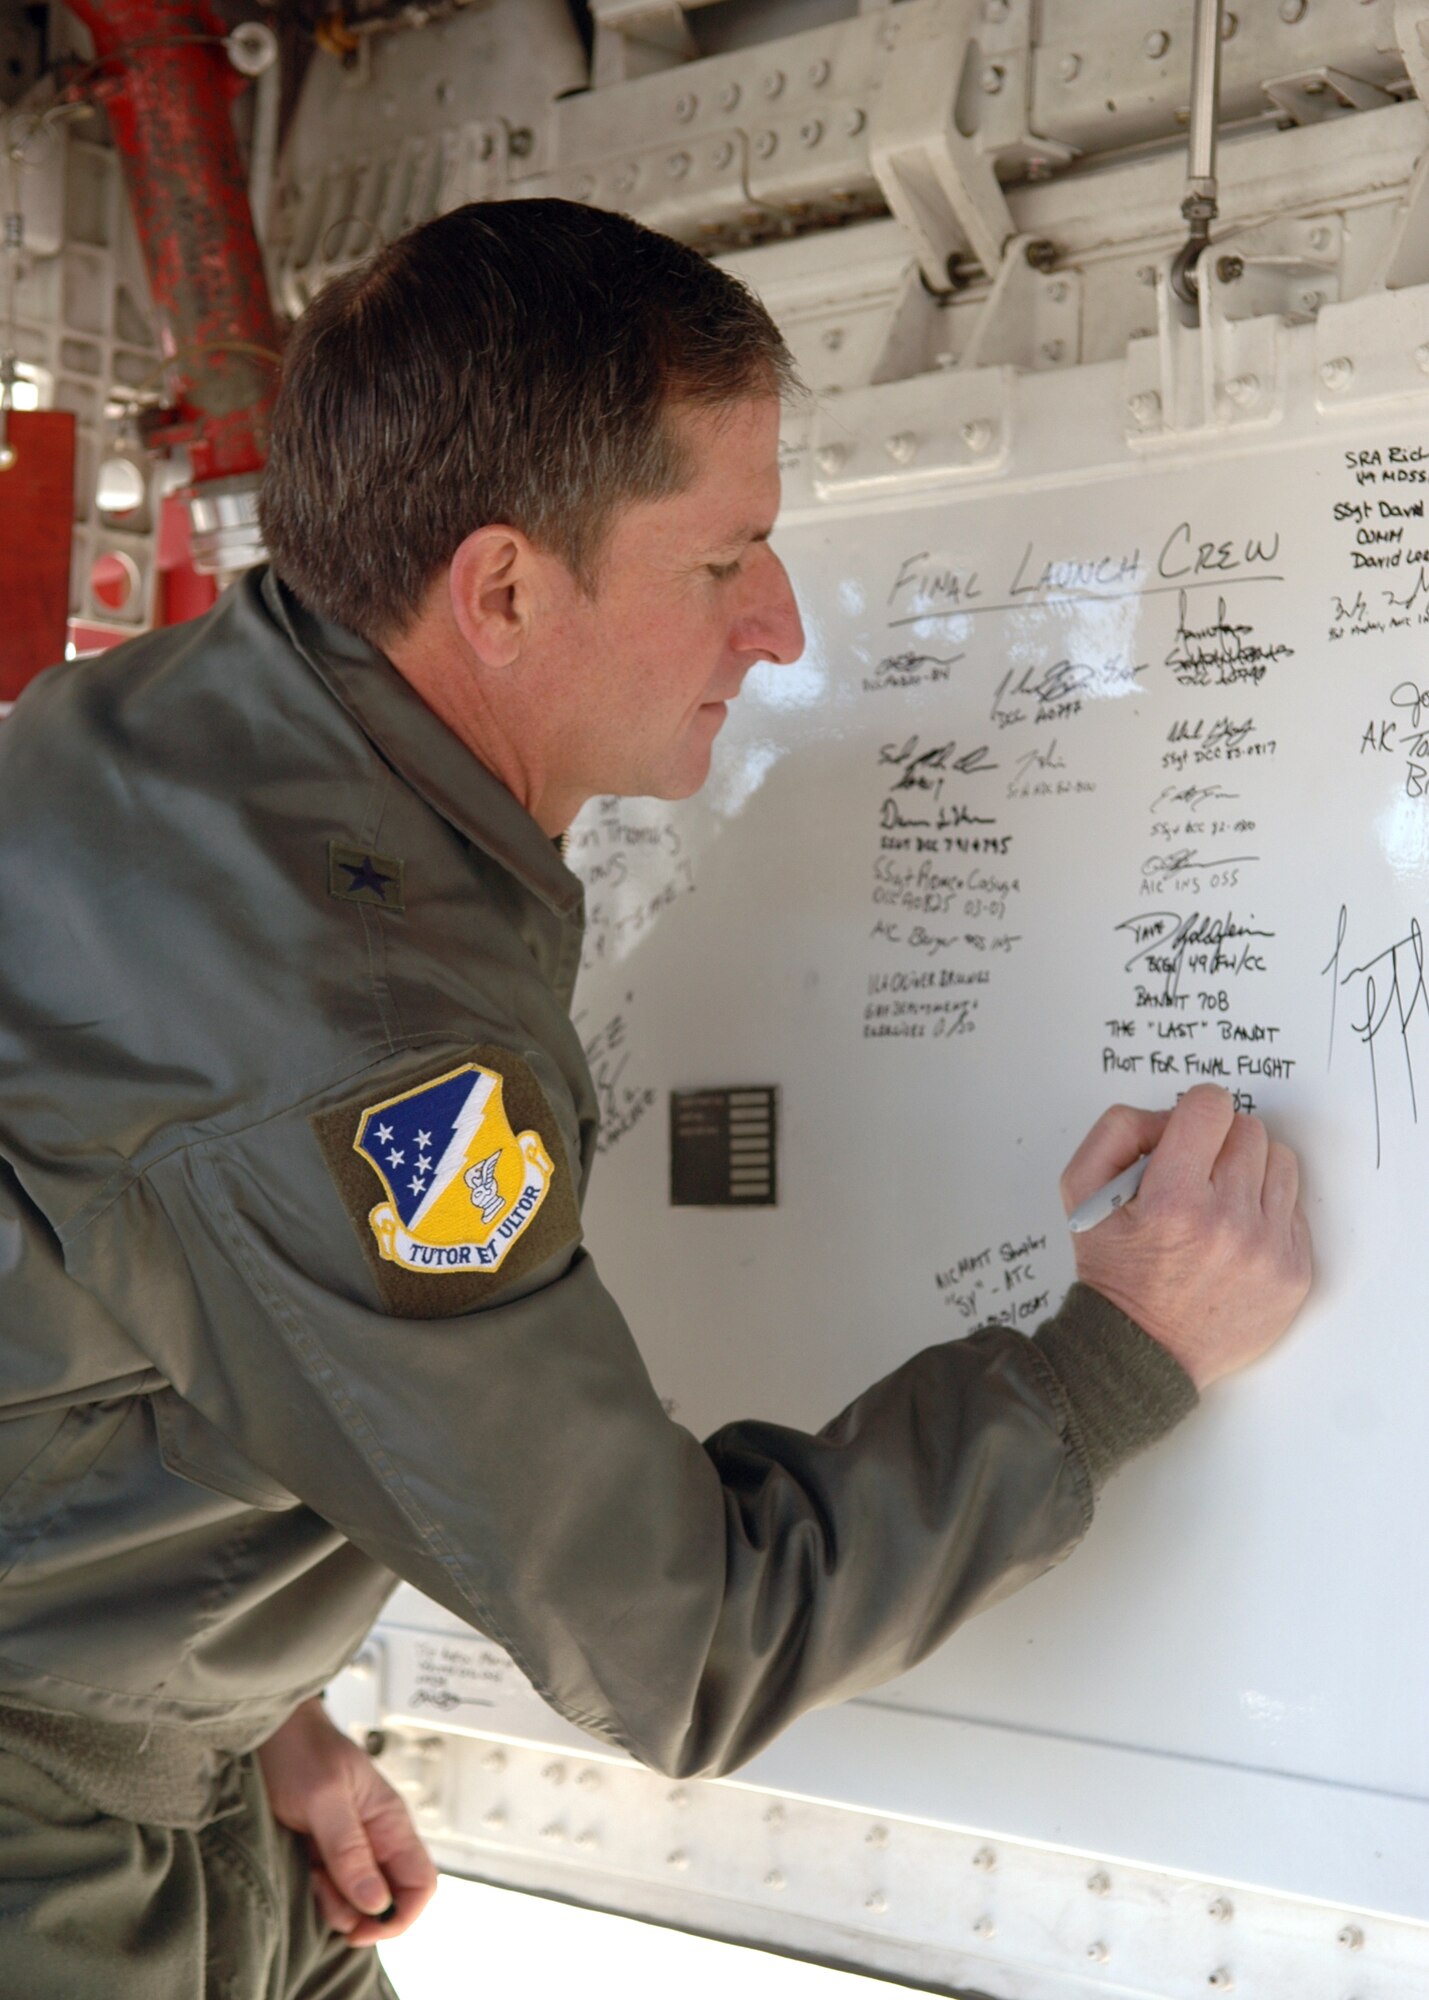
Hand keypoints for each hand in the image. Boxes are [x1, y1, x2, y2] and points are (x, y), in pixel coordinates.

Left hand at [257, 1697, 437, 1945]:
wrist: (266, 1733)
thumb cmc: (300, 1751)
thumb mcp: (324, 1799)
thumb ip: (350, 1850)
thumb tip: (377, 1903)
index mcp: (390, 1821)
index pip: (421, 1882)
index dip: (401, 1914)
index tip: (364, 1927)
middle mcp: (376, 1839)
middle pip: (388, 1898)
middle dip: (359, 1914)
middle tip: (325, 1899)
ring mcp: (349, 1848)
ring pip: (355, 1901)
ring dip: (331, 1903)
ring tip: (308, 1875)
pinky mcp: (323, 1854)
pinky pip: (330, 1891)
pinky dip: (315, 1894)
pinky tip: (300, 1872)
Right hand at [1061, 1084, 1311, 1388]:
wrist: (1141, 1352)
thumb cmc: (1115, 1274)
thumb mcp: (1081, 1195)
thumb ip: (1116, 1132)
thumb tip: (1169, 1116)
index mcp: (1174, 1200)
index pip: (1210, 1106)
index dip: (1194, 1112)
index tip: (1187, 1133)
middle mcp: (1227, 1223)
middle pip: (1249, 1131)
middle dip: (1220, 1143)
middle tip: (1196, 1175)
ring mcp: (1268, 1251)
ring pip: (1281, 1163)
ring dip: (1250, 1172)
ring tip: (1218, 1202)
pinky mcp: (1294, 1273)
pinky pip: (1294, 1210)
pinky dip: (1265, 1213)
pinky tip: (1234, 1236)